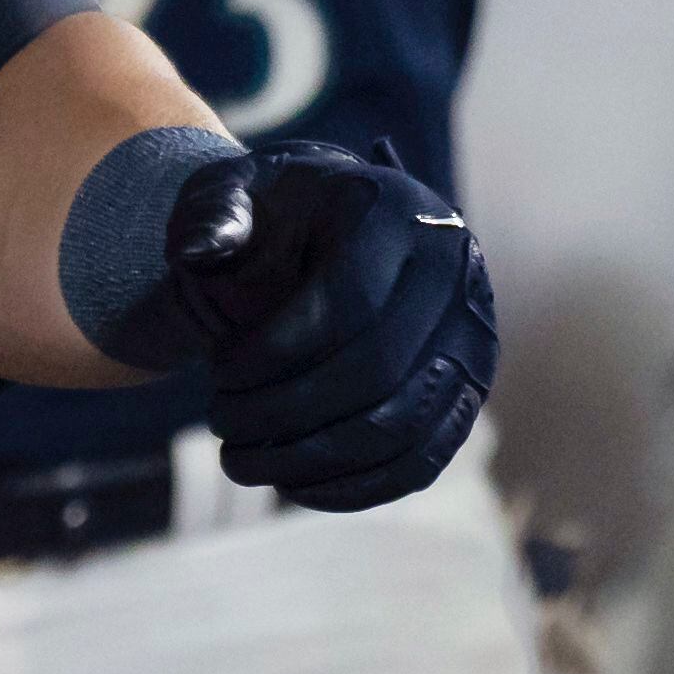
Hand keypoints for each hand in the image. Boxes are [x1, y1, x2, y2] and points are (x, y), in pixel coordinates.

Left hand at [165, 141, 495, 512]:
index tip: (216, 375)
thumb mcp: (233, 188)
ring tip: (243, 460)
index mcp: (396, 211)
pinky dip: (359, 485)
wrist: (325, 222)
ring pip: (402, 426)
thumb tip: (201, 253)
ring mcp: (473, 336)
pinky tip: (295, 486)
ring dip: (315, 459)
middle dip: (286, 413)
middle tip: (221, 427)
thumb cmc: (271, 209)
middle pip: (377, 372)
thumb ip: (213, 215)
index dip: (274, 354)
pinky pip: (424, 458)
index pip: (347, 304)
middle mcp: (453, 272)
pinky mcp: (468, 390)